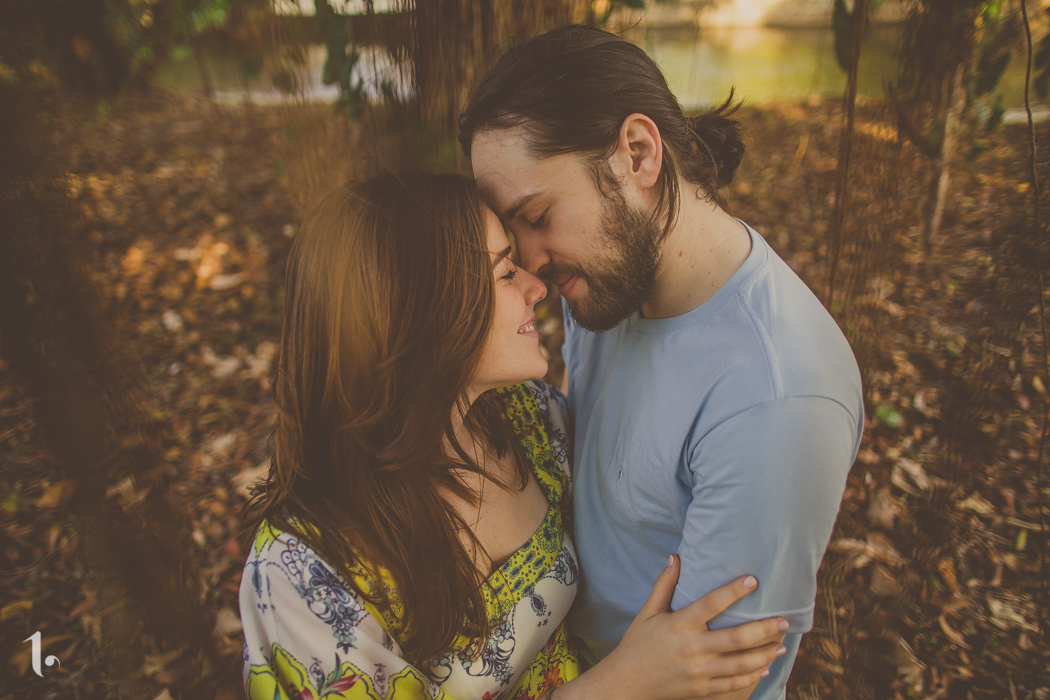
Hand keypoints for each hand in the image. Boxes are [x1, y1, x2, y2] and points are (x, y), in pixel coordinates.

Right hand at [563, 554, 786, 699]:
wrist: (626, 684)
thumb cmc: (638, 644)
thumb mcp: (648, 612)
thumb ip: (665, 585)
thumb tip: (675, 556)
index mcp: (679, 625)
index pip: (710, 604)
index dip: (733, 591)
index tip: (754, 580)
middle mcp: (691, 649)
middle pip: (735, 638)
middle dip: (763, 629)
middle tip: (784, 621)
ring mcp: (698, 672)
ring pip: (740, 664)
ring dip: (764, 654)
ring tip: (781, 644)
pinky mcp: (701, 690)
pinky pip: (732, 684)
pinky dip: (751, 676)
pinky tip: (764, 667)